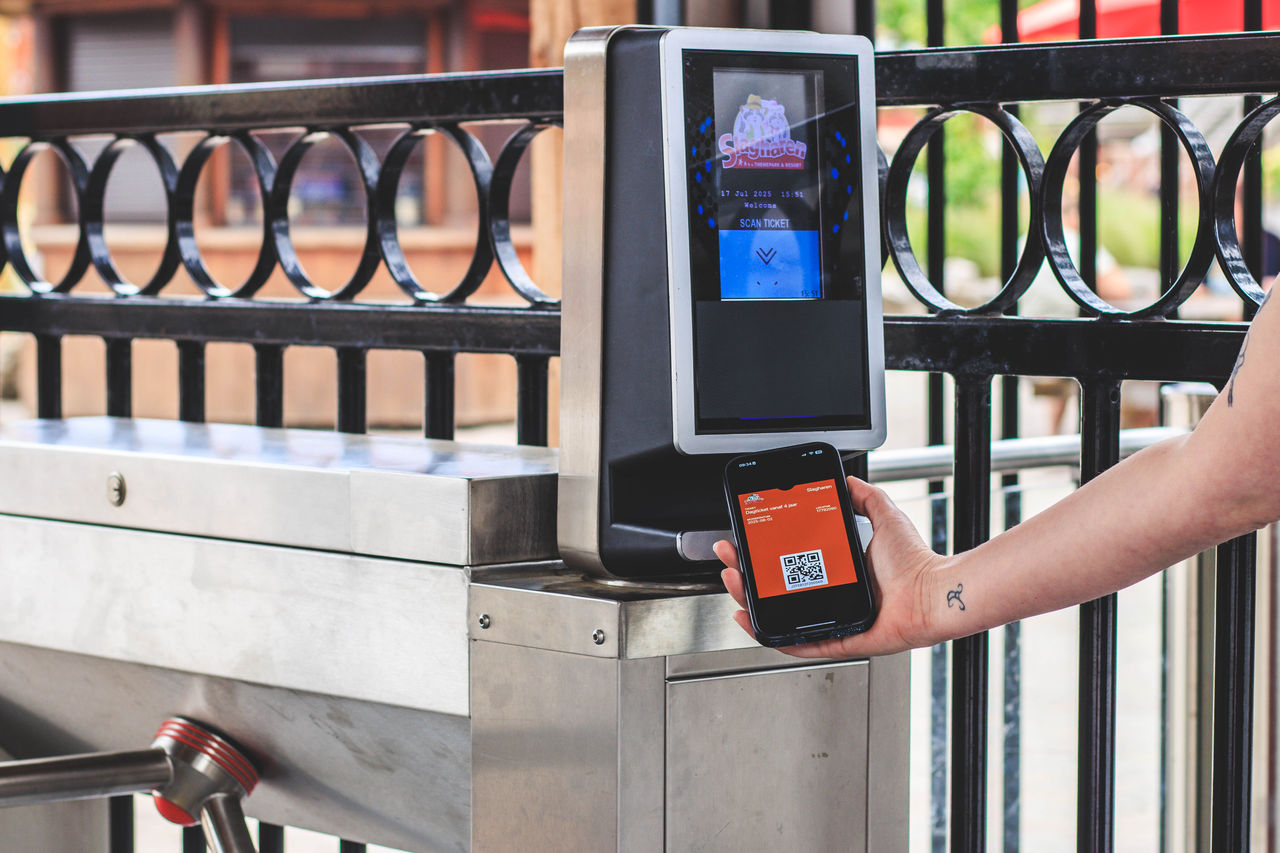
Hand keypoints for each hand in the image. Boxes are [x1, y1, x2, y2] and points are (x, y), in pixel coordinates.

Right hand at [714, 476, 943, 658]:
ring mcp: (833, 620)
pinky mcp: (841, 640)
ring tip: (734, 583)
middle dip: (745, 574)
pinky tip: (753, 623)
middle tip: (729, 558)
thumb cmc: (917, 563)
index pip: (790, 565)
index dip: (762, 555)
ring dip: (750, 602)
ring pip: (780, 616)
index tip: (745, 539)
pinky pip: (800, 643)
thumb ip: (866, 497)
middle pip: (775, 590)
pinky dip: (774, 637)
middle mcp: (832, 597)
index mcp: (838, 573)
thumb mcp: (884, 518)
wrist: (935, 592)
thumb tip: (848, 480)